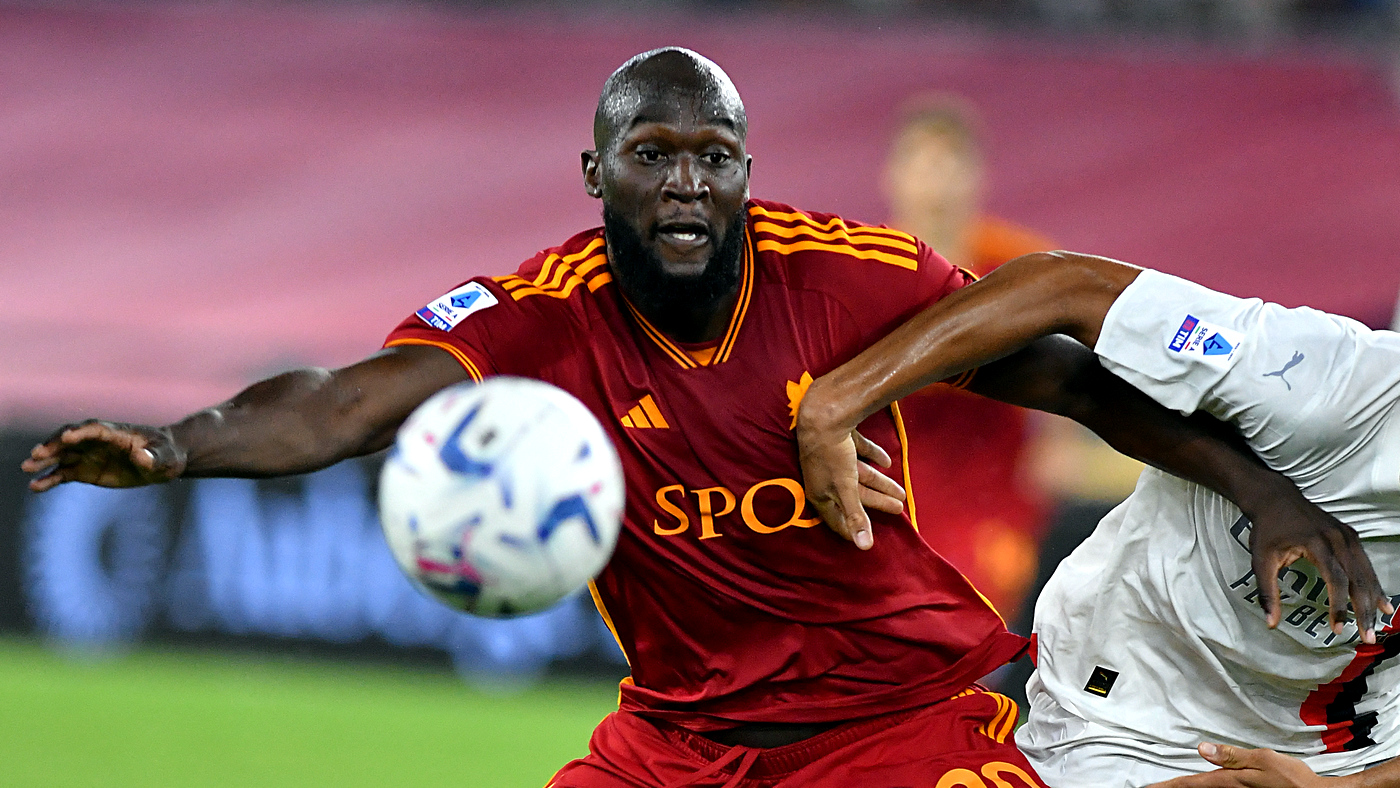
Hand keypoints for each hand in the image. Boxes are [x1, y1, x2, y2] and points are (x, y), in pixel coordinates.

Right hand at [21, 420, 185, 491]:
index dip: (81, 432)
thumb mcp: (166, 457)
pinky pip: (63, 473)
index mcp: (116, 433)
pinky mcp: (85, 470)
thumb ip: (153, 457)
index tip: (67, 437)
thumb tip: (142, 457)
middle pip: (70, 440)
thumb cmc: (166, 454)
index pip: (94, 429)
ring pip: (61, 455)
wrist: (163, 461)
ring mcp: (88, 455)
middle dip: (54, 445)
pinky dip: (49, 479)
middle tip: (37, 454)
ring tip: (27, 468)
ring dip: (44, 460)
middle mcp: (97, 442)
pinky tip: (35, 486)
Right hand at [797, 402, 905, 549]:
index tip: (869, 539)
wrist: (824, 414)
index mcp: (821, 494)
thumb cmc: (831, 455)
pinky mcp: (840, 440)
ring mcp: (832, 459)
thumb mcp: (845, 488)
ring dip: (880, 483)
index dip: (854, 530)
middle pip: (855, 496)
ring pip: (859, 476)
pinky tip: (887, 461)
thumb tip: (864, 548)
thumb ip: (855, 516)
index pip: (838, 520)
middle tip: (899, 509)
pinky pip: (858, 452)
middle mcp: (825, 479)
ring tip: (901, 490)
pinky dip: (873, 457)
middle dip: (878, 503)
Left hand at [1146, 743, 1333, 787]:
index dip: (1170, 785)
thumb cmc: (1292, 779)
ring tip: (1172, 785)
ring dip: (1190, 787)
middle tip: (1155, 787)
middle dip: (1176, 787)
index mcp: (1230, 781)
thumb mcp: (1262, 760)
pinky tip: (1203, 785)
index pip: (1192, 783)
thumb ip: (1232, 756)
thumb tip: (1202, 750)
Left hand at [1245, 487, 1393, 643]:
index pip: (1336, 580)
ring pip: (1366, 571)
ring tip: (1377, 622)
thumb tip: (1270, 622)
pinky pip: (1365, 562)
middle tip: (1367, 634)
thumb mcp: (1261, 560)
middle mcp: (1337, 538)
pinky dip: (1374, 583)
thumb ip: (1267, 592)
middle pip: (1357, 578)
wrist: (1275, 498)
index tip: (1337, 628)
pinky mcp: (1349, 535)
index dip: (1339, 606)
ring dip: (1373, 598)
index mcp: (1317, 543)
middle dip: (1364, 609)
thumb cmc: (1267, 529)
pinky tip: (1381, 601)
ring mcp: (1346, 535)